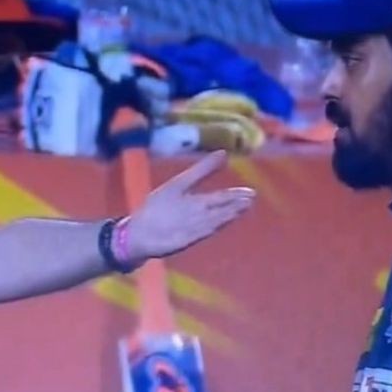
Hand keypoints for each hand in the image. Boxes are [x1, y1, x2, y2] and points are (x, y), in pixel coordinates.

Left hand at [125, 150, 254, 263]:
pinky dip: (209, 226)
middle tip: (252, 198)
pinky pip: (199, 231)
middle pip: (220, 208)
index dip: (235, 195)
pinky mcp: (185, 238)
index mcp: (198, 202)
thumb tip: (223, 152)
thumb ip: (201, 170)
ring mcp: (193, 227)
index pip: (220, 197)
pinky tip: (219, 223)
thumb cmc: (158, 207)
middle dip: (235, 204)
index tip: (251, 191)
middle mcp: (199, 215)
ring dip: (227, 214)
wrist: (139, 230)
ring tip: (242, 208)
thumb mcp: (179, 184)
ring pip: (213, 219)